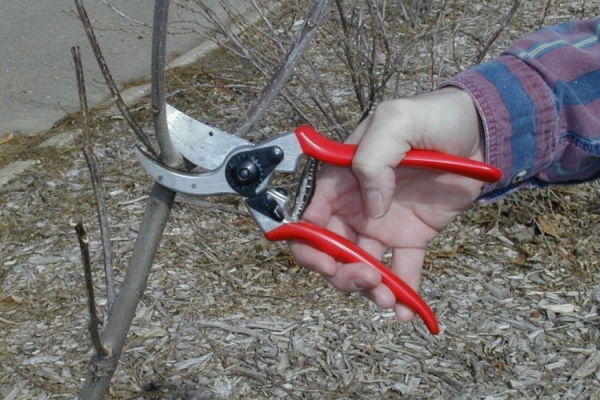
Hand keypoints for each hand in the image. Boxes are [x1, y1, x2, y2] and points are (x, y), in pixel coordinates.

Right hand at [289, 87, 485, 321]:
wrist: (480, 130)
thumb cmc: (433, 116)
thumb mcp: (396, 121)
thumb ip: (373, 158)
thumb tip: (370, 208)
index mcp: (341, 180)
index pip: (310, 220)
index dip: (308, 247)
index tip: (326, 263)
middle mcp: (356, 206)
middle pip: (332, 252)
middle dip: (342, 274)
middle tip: (367, 277)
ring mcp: (383, 225)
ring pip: (364, 267)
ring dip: (370, 289)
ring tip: (388, 298)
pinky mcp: (412, 236)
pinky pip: (403, 270)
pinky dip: (404, 293)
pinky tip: (407, 311)